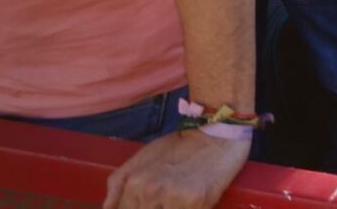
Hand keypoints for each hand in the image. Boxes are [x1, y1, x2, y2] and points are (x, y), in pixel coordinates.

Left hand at [103, 129, 250, 208]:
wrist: (218, 135)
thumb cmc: (180, 147)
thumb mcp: (142, 158)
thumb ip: (118, 184)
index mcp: (133, 183)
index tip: (149, 205)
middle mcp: (150, 191)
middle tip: (163, 201)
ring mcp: (173, 198)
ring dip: (167, 208)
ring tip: (174, 201)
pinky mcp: (196, 202)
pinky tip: (188, 205)